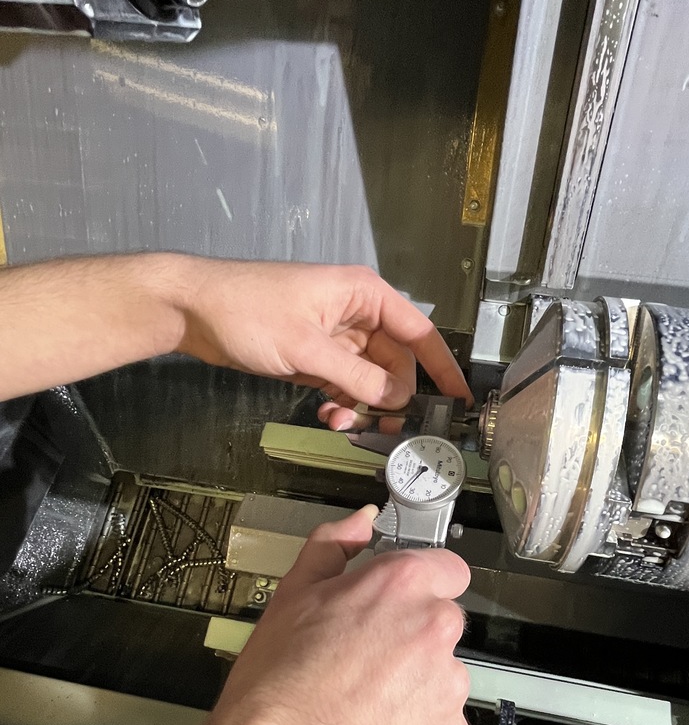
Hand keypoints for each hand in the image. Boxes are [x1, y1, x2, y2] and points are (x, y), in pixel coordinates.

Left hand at [179, 260, 471, 427]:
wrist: (193, 310)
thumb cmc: (248, 312)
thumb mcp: (307, 349)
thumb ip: (358, 376)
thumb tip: (398, 400)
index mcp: (364, 295)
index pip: (419, 332)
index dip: (442, 366)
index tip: (458, 398)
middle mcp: (356, 313)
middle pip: (395, 363)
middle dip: (390, 397)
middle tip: (385, 429)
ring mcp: (335, 335)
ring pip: (369, 377)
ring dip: (361, 404)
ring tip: (340, 424)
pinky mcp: (315, 353)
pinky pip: (344, 382)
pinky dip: (341, 402)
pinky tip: (327, 415)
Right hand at [207, 506, 471, 724]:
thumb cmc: (271, 695)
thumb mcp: (289, 599)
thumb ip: (333, 548)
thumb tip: (360, 520)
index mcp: (399, 587)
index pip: (447, 568)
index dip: (421, 585)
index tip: (400, 602)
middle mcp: (434, 631)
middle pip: (441, 624)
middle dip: (410, 639)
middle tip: (360, 665)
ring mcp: (448, 689)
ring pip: (441, 678)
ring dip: (413, 688)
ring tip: (360, 712)